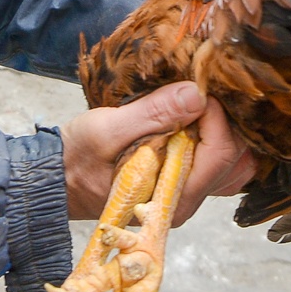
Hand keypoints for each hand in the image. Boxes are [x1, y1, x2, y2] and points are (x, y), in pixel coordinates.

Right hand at [61, 82, 254, 223]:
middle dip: (224, 119)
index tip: (194, 88)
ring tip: (201, 104)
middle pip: (235, 158)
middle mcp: (184, 203)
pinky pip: (217, 165)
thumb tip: (197, 95)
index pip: (221, 152)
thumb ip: (153, 114)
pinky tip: (199, 119)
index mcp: (170, 198)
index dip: (215, 115)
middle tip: (200, 91)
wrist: (55, 181)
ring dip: (224, 129)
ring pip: (233, 163)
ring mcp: (184, 196)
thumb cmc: (75, 159)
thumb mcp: (106, 130)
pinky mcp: (180, 185)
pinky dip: (217, 139)